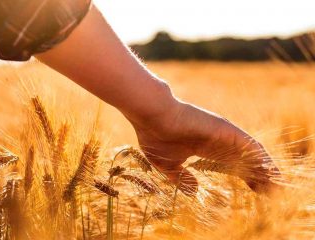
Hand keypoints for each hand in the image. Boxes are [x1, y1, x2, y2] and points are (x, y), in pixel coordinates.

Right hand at [131, 99, 279, 194]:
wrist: (153, 116)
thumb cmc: (155, 136)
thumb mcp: (168, 165)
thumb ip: (182, 178)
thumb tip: (195, 191)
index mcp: (205, 148)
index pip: (231, 165)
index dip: (244, 177)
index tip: (255, 192)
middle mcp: (218, 141)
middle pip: (245, 160)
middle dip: (259, 176)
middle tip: (272, 194)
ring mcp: (222, 134)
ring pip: (251, 153)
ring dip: (264, 170)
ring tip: (277, 186)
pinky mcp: (225, 129)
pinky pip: (249, 145)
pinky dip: (261, 159)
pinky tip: (270, 172)